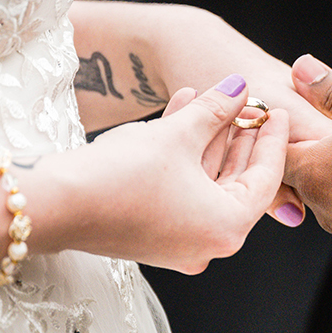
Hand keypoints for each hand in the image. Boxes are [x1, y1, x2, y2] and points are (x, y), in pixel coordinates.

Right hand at [52, 76, 290, 273]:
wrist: (55, 204)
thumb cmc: (120, 174)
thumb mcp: (178, 134)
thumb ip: (216, 109)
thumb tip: (239, 87)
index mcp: (227, 228)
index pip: (266, 178)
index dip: (272, 138)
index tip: (276, 109)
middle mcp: (207, 244)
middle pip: (236, 181)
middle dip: (238, 136)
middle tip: (247, 101)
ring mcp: (178, 244)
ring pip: (205, 183)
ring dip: (207, 140)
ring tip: (211, 99)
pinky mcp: (152, 235)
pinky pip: (182, 191)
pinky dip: (185, 158)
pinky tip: (180, 115)